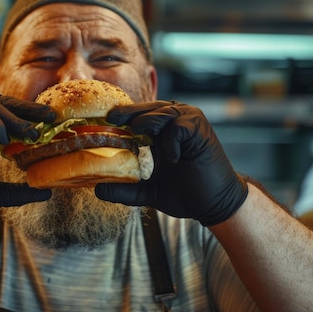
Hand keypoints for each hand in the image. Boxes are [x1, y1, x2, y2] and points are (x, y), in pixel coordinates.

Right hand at [0, 92, 55, 217]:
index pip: (15, 113)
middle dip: (32, 110)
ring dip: (17, 119)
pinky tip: (4, 140)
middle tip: (52, 118)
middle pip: (10, 104)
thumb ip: (19, 192)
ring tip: (33, 134)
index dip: (34, 116)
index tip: (54, 123)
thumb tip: (47, 193)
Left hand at [95, 101, 247, 225]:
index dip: (122, 115)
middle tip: (112, 118)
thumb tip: (97, 190)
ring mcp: (190, 121)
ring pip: (162, 112)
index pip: (139, 114)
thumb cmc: (185, 193)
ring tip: (139, 135)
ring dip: (146, 122)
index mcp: (163, 128)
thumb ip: (124, 189)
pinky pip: (179, 127)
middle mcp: (176, 119)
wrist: (215, 203)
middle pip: (148, 108)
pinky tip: (172, 158)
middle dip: (128, 112)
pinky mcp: (200, 128)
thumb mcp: (148, 190)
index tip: (104, 120)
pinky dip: (171, 142)